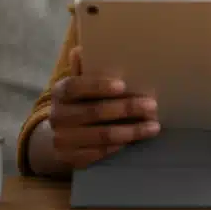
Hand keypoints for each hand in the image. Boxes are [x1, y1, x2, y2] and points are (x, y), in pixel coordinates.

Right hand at [47, 46, 158, 169]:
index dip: (98, 86)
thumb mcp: (78, 85)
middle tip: (152, 106)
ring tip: (153, 126)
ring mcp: (62, 139)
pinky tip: (134, 140)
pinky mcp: (70, 159)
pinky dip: (118, 147)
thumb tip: (81, 50)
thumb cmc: (77, 104)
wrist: (57, 137)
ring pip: (101, 136)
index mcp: (60, 92)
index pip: (76, 86)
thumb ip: (83, 70)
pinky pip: (99, 153)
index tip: (122, 85)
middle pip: (94, 112)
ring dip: (130, 131)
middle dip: (126, 109)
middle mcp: (57, 116)